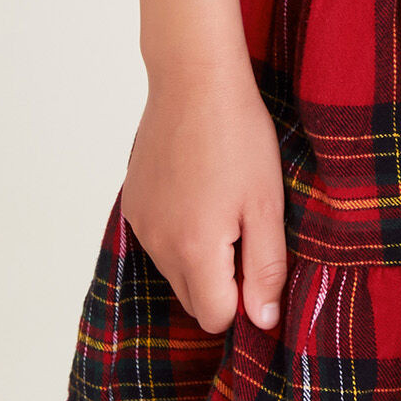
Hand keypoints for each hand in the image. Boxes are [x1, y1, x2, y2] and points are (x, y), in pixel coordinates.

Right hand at [120, 58, 288, 334]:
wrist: (194, 79)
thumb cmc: (238, 135)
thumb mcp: (267, 203)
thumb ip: (266, 268)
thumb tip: (262, 322)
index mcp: (194, 250)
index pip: (215, 318)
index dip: (244, 301)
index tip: (260, 261)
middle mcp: (158, 245)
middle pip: (192, 300)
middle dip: (222, 284)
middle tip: (247, 230)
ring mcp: (140, 223)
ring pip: (174, 271)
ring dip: (201, 258)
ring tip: (225, 204)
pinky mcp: (133, 203)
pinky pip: (158, 241)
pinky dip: (180, 233)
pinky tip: (201, 192)